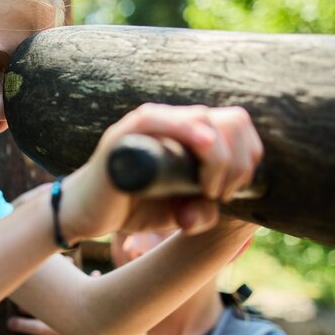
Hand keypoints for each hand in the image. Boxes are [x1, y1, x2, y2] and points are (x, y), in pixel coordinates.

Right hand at [59, 104, 262, 239]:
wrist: (86, 215)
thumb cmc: (133, 208)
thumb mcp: (179, 214)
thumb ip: (203, 210)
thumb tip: (216, 206)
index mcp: (190, 133)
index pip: (237, 124)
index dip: (248, 156)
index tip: (234, 191)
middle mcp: (173, 122)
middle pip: (230, 119)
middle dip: (238, 162)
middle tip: (221, 194)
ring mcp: (149, 126)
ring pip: (204, 119)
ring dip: (219, 158)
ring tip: (208, 190)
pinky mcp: (124, 136)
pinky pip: (157, 119)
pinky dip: (185, 130)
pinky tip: (204, 147)